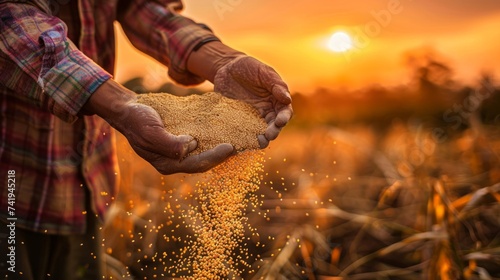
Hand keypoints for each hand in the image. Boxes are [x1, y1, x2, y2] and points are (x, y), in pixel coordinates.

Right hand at [83, 80, 234, 173]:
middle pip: (205, 162)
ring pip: (205, 153)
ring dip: (221, 148)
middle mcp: (176, 160)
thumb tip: (191, 146)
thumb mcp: (150, 131)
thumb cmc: (137, 120)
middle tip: (242, 144)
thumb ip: (169, 143)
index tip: (230, 147)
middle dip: (223, 155)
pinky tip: (226, 130)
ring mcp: (179, 151)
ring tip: (240, 139)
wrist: (128, 109)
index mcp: (168, 164)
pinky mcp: (182, 140)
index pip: (196, 164)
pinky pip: (202, 142)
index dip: (214, 157)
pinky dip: (214, 137)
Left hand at [214, 56, 292, 147]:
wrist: (226, 67)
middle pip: (273, 125)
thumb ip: (275, 85)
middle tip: (270, 135)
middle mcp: (266, 111)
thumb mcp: (263, 72)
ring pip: (259, 131)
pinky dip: (243, 137)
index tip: (280, 121)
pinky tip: (241, 142)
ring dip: (261, 138)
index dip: (284, 118)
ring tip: (259, 142)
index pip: (284, 112)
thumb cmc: (248, 67)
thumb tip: (287, 99)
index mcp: (276, 100)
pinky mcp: (238, 120)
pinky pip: (242, 131)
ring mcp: (252, 117)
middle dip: (273, 131)